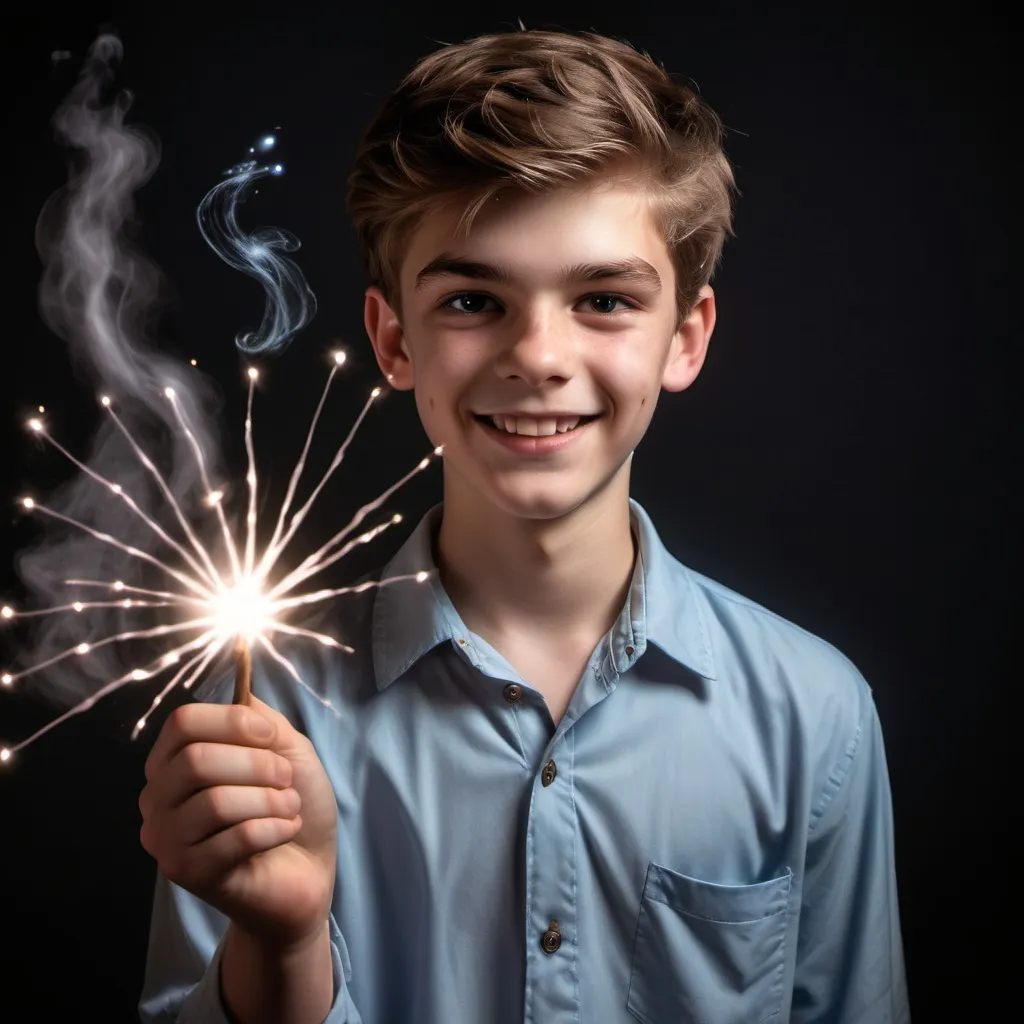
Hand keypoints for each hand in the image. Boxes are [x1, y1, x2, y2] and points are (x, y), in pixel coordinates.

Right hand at [139, 695, 336, 949]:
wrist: (306, 871)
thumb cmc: (291, 804)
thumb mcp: (286, 749)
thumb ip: (260, 719)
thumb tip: (240, 690)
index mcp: (174, 760)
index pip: (183, 722)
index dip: (233, 722)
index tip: (272, 736)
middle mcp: (158, 797)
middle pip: (196, 761)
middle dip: (257, 765)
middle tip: (286, 779)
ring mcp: (166, 838)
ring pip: (216, 802)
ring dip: (270, 800)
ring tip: (289, 807)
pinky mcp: (185, 874)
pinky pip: (234, 839)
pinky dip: (274, 829)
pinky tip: (286, 831)